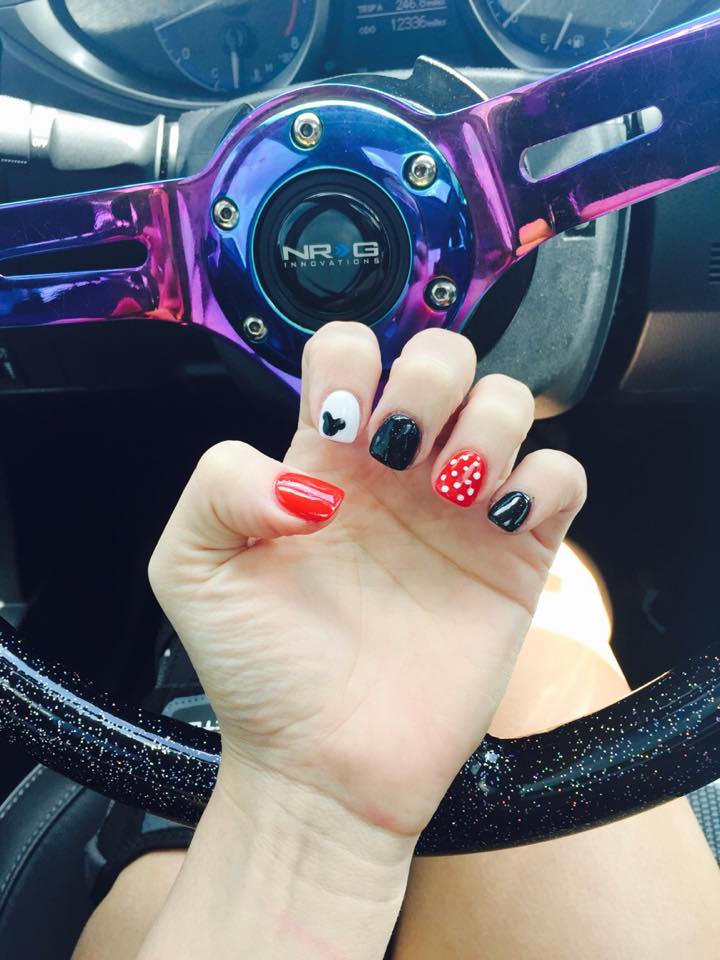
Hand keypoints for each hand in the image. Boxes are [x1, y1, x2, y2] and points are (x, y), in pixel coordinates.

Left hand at [149, 325, 585, 841]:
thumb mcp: (192, 571)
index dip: (351, 362)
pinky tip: (502, 518)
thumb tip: (306, 474)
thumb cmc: (259, 674)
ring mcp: (459, 510)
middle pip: (442, 357)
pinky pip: (562, 476)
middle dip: (430, 377)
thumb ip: (217, 486)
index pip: (351, 352)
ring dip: (488, 425)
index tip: (339, 426)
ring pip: (507, 402)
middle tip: (402, 448)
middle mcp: (396, 473)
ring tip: (452, 490)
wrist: (324, 766)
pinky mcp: (513, 556)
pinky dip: (546, 478)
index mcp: (324, 460)